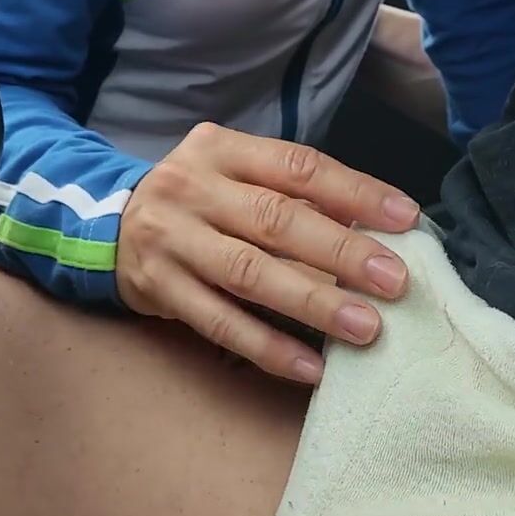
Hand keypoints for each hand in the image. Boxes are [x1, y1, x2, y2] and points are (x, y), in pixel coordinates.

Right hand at [116, 123, 417, 383]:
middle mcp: (192, 187)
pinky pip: (219, 322)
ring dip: (313, 302)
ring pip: (249, 273)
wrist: (107, 224)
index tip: (407, 220)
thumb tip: (374, 226)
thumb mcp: (231, 172)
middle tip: (396, 282)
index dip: (355, 192)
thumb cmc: (197, 199)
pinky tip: (311, 365)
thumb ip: (287, 192)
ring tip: (366, 327)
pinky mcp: (158, 288)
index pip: (297, 166)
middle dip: (342, 252)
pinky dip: (268, 347)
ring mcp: (171, 238)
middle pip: (276, 220)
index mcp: (220, 149)